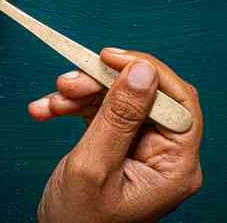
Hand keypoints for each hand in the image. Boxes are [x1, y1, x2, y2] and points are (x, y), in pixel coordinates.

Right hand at [30, 49, 203, 222]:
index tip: (111, 58)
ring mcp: (144, 152)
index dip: (147, 72)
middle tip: (69, 81)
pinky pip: (104, 114)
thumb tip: (143, 70)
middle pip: (145, 96)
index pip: (178, 102)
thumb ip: (118, 116)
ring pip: (121, 100)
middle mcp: (166, 157)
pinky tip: (47, 110)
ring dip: (83, 94)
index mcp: (176, 167)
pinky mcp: (121, 147)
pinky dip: (76, 108)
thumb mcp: (94, 167)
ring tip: (53, 101)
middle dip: (102, 84)